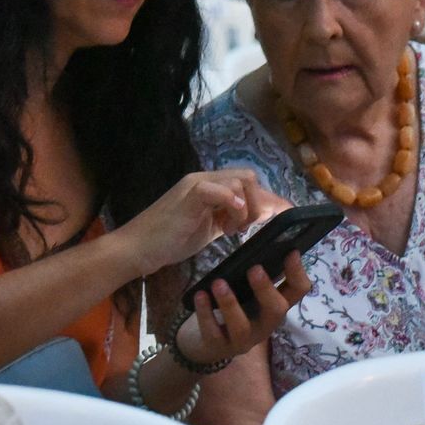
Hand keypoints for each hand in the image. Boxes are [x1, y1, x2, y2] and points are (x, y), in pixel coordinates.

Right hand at [115, 169, 287, 277]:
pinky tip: (229, 226)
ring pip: (240, 180)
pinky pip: (221, 189)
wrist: (137, 248)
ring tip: (232, 231)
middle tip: (248, 228)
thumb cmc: (169, 242)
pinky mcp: (190, 194)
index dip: (269, 197)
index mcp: (210, 187)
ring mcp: (197, 185)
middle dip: (260, 202)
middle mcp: (205, 180)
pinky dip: (234, 204)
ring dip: (246, 208)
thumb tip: (254, 217)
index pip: (247, 183)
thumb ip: (229, 219)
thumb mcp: (207, 229)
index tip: (286, 213)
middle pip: (248, 176)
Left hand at [174, 250, 310, 366]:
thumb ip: (257, 275)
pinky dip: (205, 313)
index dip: (298, 272)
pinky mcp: (219, 347)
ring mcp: (243, 340)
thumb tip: (263, 245)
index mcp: (274, 306)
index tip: (291, 252)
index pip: (298, 291)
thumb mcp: (249, 293)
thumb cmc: (233, 309)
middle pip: (276, 311)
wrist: (207, 344)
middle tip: (254, 269)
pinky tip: (200, 295)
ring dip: (230, 303)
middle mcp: (264, 325)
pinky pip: (213, 332)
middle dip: (266, 289)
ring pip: (242, 326)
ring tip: (218, 283)